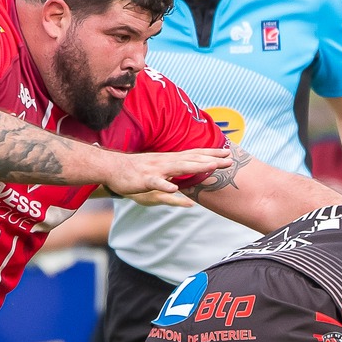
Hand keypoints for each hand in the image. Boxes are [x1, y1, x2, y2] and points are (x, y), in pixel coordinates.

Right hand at [106, 147, 230, 208]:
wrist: (112, 168)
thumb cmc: (136, 170)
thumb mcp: (159, 168)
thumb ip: (175, 170)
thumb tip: (188, 170)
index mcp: (169, 159)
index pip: (194, 155)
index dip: (211, 154)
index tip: (228, 153)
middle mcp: (165, 161)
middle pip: (192, 159)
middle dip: (211, 160)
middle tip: (229, 160)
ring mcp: (155, 170)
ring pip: (178, 168)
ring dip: (195, 167)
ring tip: (211, 167)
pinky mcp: (144, 180)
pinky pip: (156, 183)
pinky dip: (165, 185)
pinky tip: (174, 188)